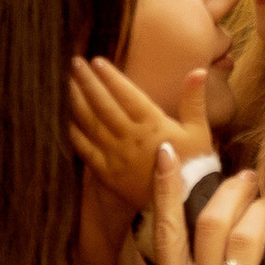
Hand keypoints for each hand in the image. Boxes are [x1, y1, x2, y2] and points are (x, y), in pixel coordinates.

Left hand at [71, 56, 216, 206]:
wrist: (185, 204)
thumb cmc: (194, 164)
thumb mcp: (199, 130)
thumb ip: (194, 100)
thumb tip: (198, 70)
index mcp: (154, 125)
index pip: (128, 95)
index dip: (111, 77)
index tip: (96, 61)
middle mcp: (131, 138)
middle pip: (104, 106)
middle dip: (88, 83)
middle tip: (75, 64)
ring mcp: (117, 156)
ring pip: (92, 125)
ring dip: (77, 102)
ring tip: (67, 83)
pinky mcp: (107, 174)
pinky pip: (86, 150)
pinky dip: (75, 133)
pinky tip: (66, 118)